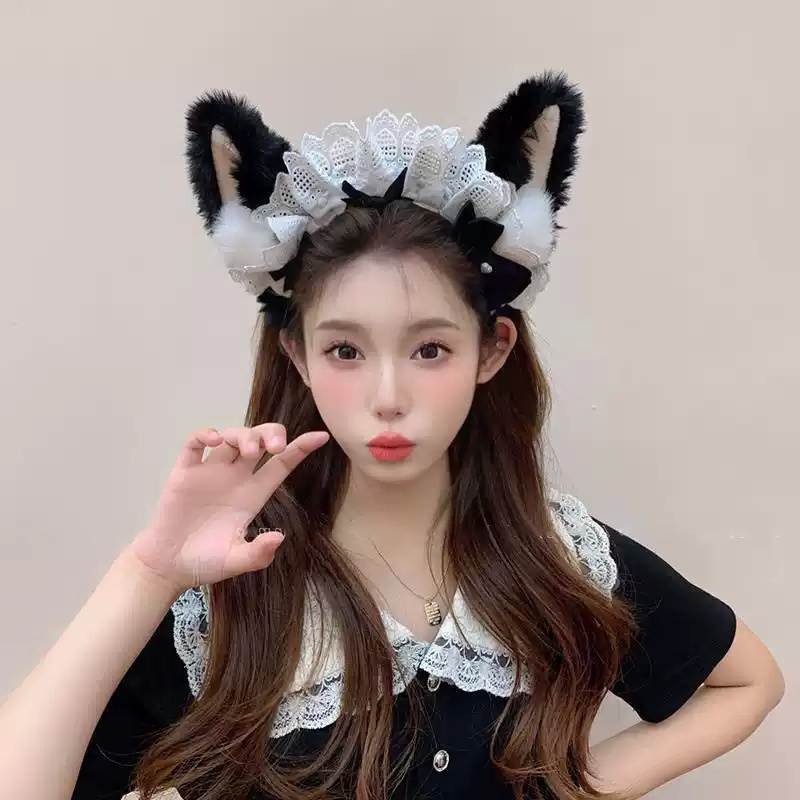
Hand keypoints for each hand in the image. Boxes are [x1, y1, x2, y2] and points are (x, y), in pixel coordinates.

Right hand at [126, 424, 328, 592]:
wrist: (169, 567)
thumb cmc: (205, 562)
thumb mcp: (236, 561)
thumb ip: (257, 554)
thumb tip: (278, 539)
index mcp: (254, 494)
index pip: (281, 464)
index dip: (301, 448)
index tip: (321, 437)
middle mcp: (235, 478)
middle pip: (260, 441)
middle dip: (271, 433)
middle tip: (275, 446)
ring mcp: (211, 472)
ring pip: (231, 437)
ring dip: (244, 435)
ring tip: (250, 451)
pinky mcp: (185, 473)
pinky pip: (195, 443)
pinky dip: (205, 434)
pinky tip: (213, 440)